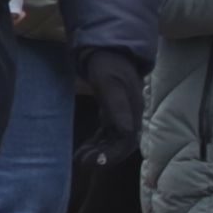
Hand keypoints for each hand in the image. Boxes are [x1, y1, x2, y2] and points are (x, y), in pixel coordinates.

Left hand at [71, 49, 145, 188]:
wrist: (108, 50)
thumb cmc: (108, 64)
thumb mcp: (109, 84)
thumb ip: (117, 107)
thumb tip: (126, 132)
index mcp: (132, 111)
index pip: (127, 140)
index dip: (113, 154)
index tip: (96, 162)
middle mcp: (130, 116)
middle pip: (121, 144)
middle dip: (104, 156)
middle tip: (83, 162)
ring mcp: (122, 115)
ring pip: (113, 141)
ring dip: (98, 152)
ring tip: (80, 159)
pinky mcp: (113, 113)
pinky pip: (107, 134)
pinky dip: (96, 144)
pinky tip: (84, 150)